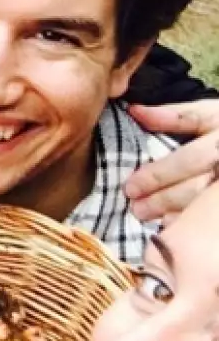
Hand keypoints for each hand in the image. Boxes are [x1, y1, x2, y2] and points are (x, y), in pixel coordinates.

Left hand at [126, 99, 218, 221]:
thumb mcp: (211, 114)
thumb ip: (176, 115)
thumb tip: (135, 112)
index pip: (189, 159)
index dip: (159, 174)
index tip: (130, 188)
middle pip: (198, 185)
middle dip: (164, 199)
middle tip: (136, 210)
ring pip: (208, 203)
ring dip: (179, 214)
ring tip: (153, 222)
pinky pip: (216, 216)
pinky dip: (197, 222)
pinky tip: (178, 229)